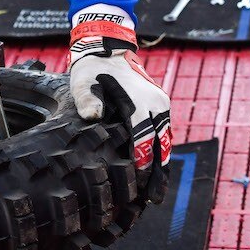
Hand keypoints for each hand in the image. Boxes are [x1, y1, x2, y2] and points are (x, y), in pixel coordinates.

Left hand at [68, 4, 171, 202]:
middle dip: (158, 173)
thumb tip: (93, 116)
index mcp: (139, 102)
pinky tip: (155, 169)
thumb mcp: (83, 82)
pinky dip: (160, 152)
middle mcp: (155, 105)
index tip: (140, 184)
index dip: (143, 162)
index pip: (144, 138)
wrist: (108, 49)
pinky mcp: (158, 106)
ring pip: (166, 141)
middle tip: (153, 199)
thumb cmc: (92, 70)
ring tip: (155, 192)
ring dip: (162, 165)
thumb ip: (87, 100)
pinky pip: (163, 133)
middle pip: (161, 145)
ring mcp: (160, 105)